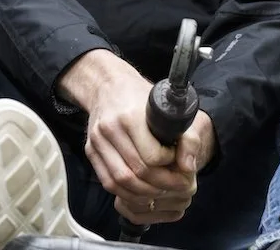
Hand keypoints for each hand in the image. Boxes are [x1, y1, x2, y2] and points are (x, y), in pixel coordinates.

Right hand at [57, 52, 198, 223]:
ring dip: (143, 193)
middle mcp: (110, 128)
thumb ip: (188, 138)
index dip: (169, 166)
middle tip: (177, 186)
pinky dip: (126, 193)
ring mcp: (97, 141)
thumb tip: (188, 168)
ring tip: (160, 191)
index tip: (178, 163)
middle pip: (137, 171)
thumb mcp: (169, 109)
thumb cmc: (141, 98)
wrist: (107, 85)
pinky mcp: (90, 150)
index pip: (152, 156)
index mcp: (130, 116)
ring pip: (120, 181)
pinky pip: (107, 182)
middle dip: (161, 185)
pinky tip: (141, 192)